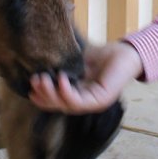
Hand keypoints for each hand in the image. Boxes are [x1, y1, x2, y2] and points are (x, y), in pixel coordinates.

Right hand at [29, 41, 143, 113]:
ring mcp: (93, 103)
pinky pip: (79, 102)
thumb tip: (43, 54)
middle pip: (59, 106)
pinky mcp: (101, 100)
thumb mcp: (79, 59)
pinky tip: (61, 79)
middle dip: (44, 96)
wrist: (127, 52)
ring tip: (44, 80)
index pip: (57, 101)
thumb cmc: (105, 55)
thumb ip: (64, 63)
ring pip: (66, 106)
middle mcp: (85, 101)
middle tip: (34, 81)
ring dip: (52, 95)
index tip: (30, 86)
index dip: (43, 97)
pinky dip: (67, 92)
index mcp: (79, 93)